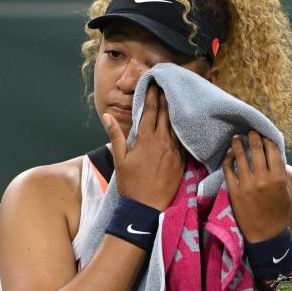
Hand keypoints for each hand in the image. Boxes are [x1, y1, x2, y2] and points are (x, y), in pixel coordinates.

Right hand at [103, 84, 183, 210]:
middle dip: (166, 98)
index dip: (152, 95)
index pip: (150, 110)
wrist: (146, 207)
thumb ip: (116, 135)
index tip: (154, 83)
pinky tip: (184, 122)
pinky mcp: (182, 160)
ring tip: (177, 97)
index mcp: (146, 139)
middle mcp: (162, 141)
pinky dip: (183, 128)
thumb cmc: (130, 184)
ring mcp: (174, 150)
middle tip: (168, 84)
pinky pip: (183, 139)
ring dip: (176, 110)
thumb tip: (107, 115)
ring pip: (177, 124)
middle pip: (166, 113)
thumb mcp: (119, 159)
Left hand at [222, 131, 289, 241]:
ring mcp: (247, 184)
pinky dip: (228, 159)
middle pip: (257, 149)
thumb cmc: (278, 212)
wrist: (266, 234)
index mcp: (278, 177)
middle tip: (250, 133)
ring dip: (238, 143)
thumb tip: (275, 156)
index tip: (264, 136)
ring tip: (236, 138)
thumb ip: (281, 173)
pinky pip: (228, 169)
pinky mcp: (234, 190)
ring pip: (240, 155)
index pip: (272, 150)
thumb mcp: (286, 191)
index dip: (267, 140)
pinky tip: (229, 154)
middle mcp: (262, 178)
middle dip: (253, 137)